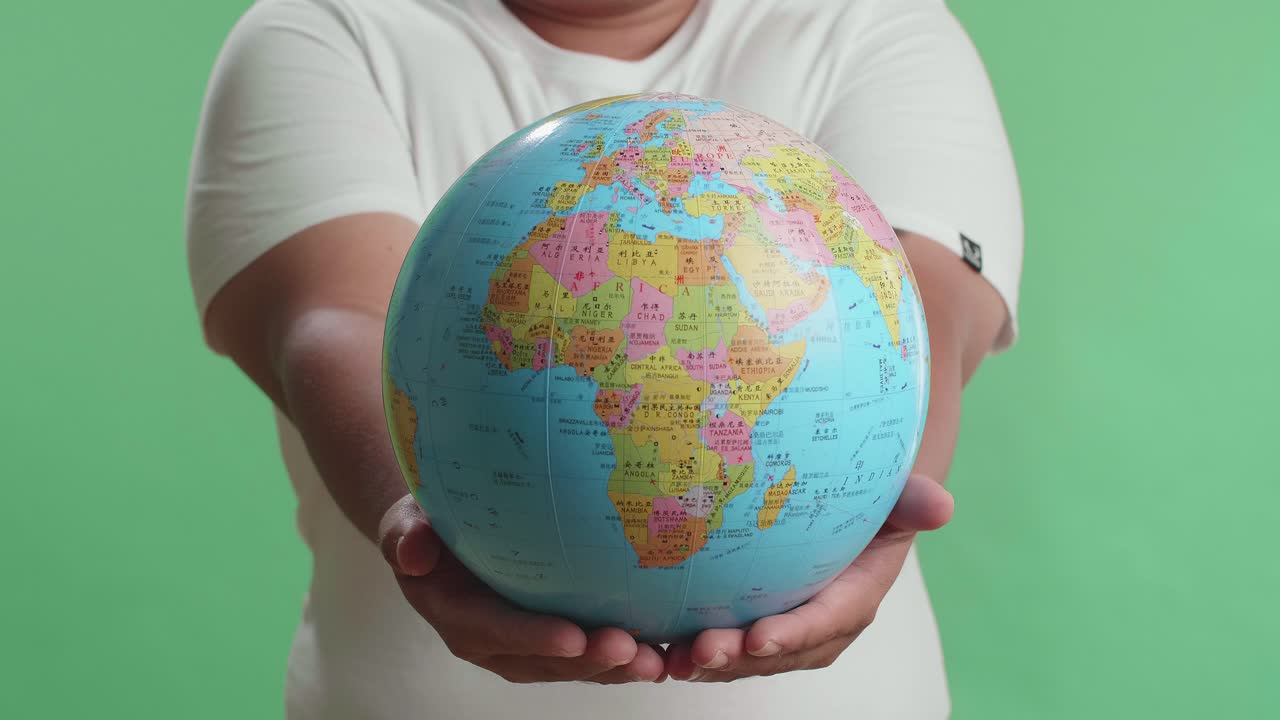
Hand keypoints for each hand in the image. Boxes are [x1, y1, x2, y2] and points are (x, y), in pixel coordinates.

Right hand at [378, 495, 667, 683]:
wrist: (440, 531)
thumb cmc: (426, 521)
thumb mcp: (405, 521)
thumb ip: (405, 536)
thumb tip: (412, 551)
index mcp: (458, 616)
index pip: (497, 630)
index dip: (534, 637)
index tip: (573, 636)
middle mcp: (492, 640)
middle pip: (544, 660)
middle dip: (589, 660)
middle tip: (631, 650)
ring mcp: (524, 643)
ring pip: (571, 664)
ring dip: (613, 666)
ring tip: (655, 660)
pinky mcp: (550, 636)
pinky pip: (586, 651)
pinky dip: (621, 654)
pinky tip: (662, 647)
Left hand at [664, 474, 954, 681]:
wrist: (849, 512)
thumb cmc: (872, 502)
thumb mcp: (896, 499)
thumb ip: (912, 502)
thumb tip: (941, 505)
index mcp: (853, 600)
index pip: (825, 623)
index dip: (793, 635)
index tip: (759, 637)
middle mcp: (816, 628)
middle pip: (777, 651)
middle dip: (739, 658)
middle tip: (699, 651)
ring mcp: (781, 630)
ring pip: (744, 656)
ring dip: (708, 662)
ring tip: (670, 659)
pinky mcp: (748, 623)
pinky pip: (721, 641)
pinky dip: (688, 648)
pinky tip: (653, 647)